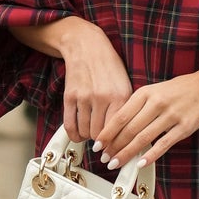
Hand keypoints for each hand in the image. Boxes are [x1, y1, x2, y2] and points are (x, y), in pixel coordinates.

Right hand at [55, 19, 132, 144]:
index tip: (117, 152)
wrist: (87, 46)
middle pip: (101, 135)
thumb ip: (126, 109)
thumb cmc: (109, 67)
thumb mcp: (125, 85)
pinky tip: (79, 135)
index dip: (117, 145)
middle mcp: (102, 97)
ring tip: (93, 134)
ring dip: (89, 137)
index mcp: (121, 96)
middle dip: (103, 143)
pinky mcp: (69, 96)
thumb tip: (129, 136)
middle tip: (104, 143)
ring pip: (86, 132)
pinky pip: (70, 124)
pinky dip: (75, 135)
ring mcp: (84, 97)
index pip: (120, 130)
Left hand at [96, 70, 198, 169]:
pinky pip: (164, 144)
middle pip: (129, 130)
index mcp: (145, 93)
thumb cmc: (174, 91)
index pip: (120, 116)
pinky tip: (140, 163)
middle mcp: (157, 103)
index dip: (107, 133)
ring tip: (116, 163)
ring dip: (127, 153)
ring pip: (143, 138)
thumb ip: (134, 108)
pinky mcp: (184, 127)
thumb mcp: (151, 92)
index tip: (97, 145)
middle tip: (104, 158)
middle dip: (114, 147)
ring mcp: (171, 115)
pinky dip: (151, 155)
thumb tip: (114, 130)